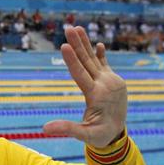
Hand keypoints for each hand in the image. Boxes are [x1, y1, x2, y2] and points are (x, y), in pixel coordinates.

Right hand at [43, 26, 126, 147]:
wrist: (119, 134)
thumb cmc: (99, 136)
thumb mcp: (84, 135)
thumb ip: (67, 129)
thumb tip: (45, 128)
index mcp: (97, 95)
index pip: (81, 74)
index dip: (72, 60)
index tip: (64, 45)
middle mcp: (105, 84)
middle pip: (88, 61)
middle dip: (77, 44)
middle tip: (68, 28)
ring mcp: (111, 81)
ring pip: (95, 60)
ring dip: (85, 44)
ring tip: (77, 28)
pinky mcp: (114, 81)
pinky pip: (105, 65)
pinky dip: (101, 55)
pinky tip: (99, 45)